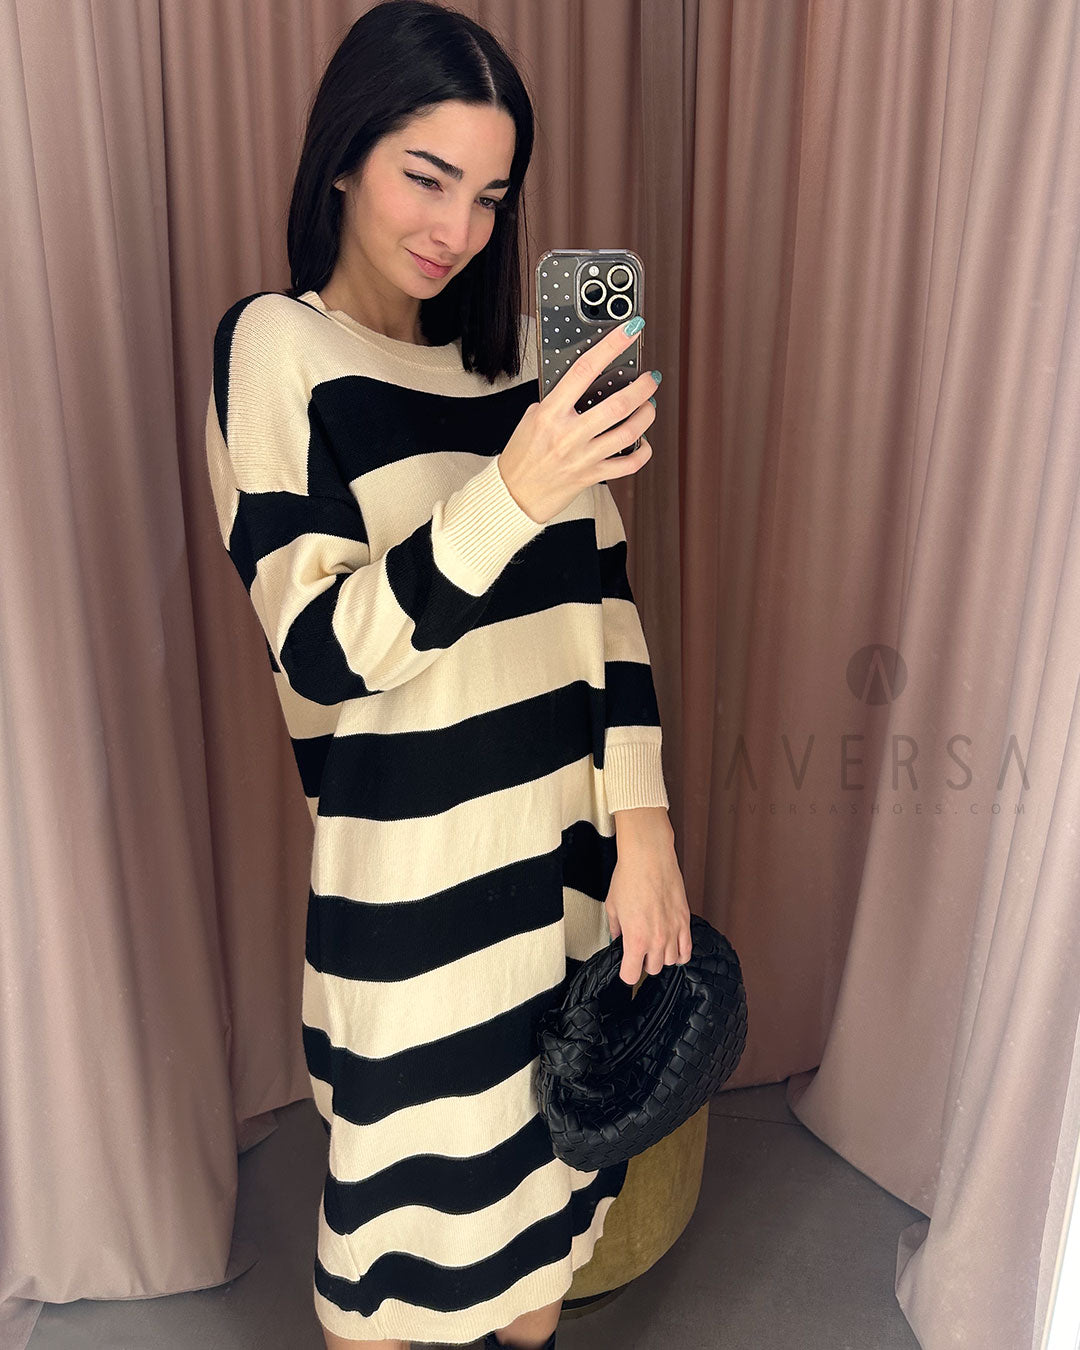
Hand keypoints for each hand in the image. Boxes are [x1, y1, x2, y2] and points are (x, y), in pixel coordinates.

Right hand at [498, 318, 658, 523]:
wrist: (514, 494)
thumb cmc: (522, 455)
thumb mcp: (532, 418)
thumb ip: (558, 401)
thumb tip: (585, 384)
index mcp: (550, 413)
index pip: (584, 370)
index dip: (611, 346)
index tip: (630, 330)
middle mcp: (568, 434)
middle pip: (617, 404)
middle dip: (641, 387)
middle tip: (650, 378)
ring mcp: (582, 457)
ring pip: (628, 432)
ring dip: (645, 414)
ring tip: (649, 404)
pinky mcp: (592, 476)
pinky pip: (627, 464)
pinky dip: (642, 452)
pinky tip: (643, 441)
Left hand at [604, 828, 692, 985]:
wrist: (649, 858)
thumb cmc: (629, 877)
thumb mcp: (612, 906)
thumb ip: (615, 929)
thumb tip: (617, 939)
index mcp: (635, 939)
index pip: (631, 976)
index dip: (626, 973)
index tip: (625, 966)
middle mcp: (656, 940)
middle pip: (652, 970)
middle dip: (644, 963)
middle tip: (638, 950)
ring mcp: (673, 932)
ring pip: (671, 962)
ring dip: (662, 957)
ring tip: (655, 944)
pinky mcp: (685, 922)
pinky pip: (687, 950)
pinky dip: (680, 953)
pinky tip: (673, 947)